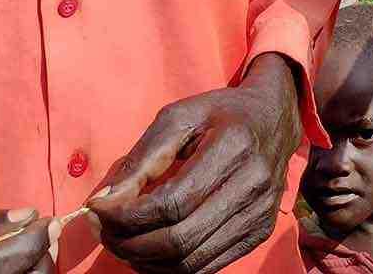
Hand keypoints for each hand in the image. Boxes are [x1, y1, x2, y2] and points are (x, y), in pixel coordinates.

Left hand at [89, 54, 303, 272]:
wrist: (275, 118)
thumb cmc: (220, 113)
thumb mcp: (178, 118)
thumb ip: (143, 159)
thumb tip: (106, 203)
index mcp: (233, 147)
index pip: (171, 203)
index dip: (127, 215)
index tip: (97, 210)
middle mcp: (253, 186)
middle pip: (179, 240)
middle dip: (130, 243)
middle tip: (104, 232)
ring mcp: (260, 215)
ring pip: (191, 262)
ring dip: (146, 261)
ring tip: (122, 242)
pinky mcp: (260, 233)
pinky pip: (207, 267)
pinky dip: (171, 268)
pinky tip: (150, 250)